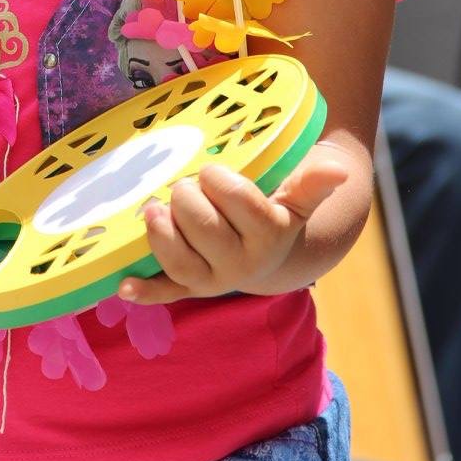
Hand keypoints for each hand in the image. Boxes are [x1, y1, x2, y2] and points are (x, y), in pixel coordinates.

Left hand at [118, 144, 347, 304]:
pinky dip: (144, 291)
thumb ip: (313, 183)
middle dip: (187, 196)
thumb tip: (338, 168)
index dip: (219, 180)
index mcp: (269, 235)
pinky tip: (123, 284)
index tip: (214, 172)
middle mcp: (241, 263)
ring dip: (160, 232)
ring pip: (178, 259)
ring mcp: (213, 279)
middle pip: (202, 226)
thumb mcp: (298, 197)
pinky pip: (166, 292)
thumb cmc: (278, 211)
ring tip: (154, 208)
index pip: (238, 202)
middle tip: (186, 184)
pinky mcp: (190, 288)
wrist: (274, 256)